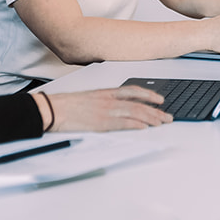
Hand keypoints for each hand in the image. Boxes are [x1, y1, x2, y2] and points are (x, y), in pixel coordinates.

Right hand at [44, 86, 171, 131]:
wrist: (53, 109)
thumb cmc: (67, 105)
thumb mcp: (88, 97)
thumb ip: (103, 101)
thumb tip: (115, 107)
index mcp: (106, 92)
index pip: (133, 91)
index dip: (149, 94)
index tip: (159, 99)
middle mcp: (109, 100)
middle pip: (138, 104)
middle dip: (155, 110)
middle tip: (167, 116)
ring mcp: (105, 111)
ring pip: (135, 113)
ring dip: (151, 118)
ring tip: (161, 123)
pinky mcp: (100, 123)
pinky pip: (123, 123)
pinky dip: (135, 125)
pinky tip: (144, 128)